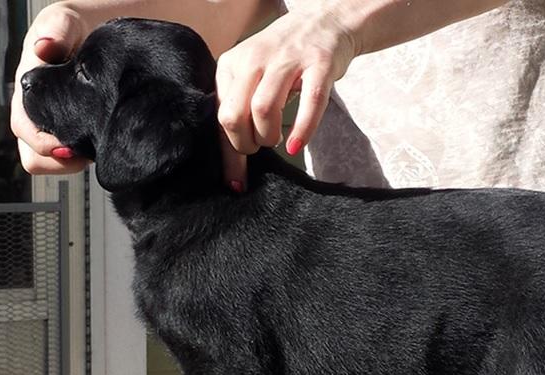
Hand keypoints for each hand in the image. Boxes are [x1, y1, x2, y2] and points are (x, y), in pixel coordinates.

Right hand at [11, 5, 90, 174]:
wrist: (100, 32)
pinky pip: (72, 157)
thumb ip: (58, 31)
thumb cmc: (77, 27)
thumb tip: (45, 47)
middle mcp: (37, 110)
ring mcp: (54, 123)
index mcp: (29, 90)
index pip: (24, 128)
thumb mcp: (67, 22)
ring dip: (73, 161)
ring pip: (52, 160)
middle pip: (34, 154)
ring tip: (97, 150)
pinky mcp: (74, 131)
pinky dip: (86, 157)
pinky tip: (103, 143)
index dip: (44, 144)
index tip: (71, 146)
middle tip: (89, 154)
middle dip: (60, 161)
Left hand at [216, 7, 357, 189]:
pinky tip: (296, 146)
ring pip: (263, 109)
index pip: (220, 114)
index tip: (236, 181)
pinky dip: (302, 131)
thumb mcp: (253, 74)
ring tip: (278, 142)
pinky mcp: (320, 66)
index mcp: (232, 63)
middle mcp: (256, 59)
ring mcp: (289, 61)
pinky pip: (310, 103)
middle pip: (234, 114)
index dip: (228, 152)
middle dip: (245, 144)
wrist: (325, 22)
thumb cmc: (285, 59)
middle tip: (259, 147)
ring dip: (268, 137)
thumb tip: (232, 163)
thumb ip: (240, 107)